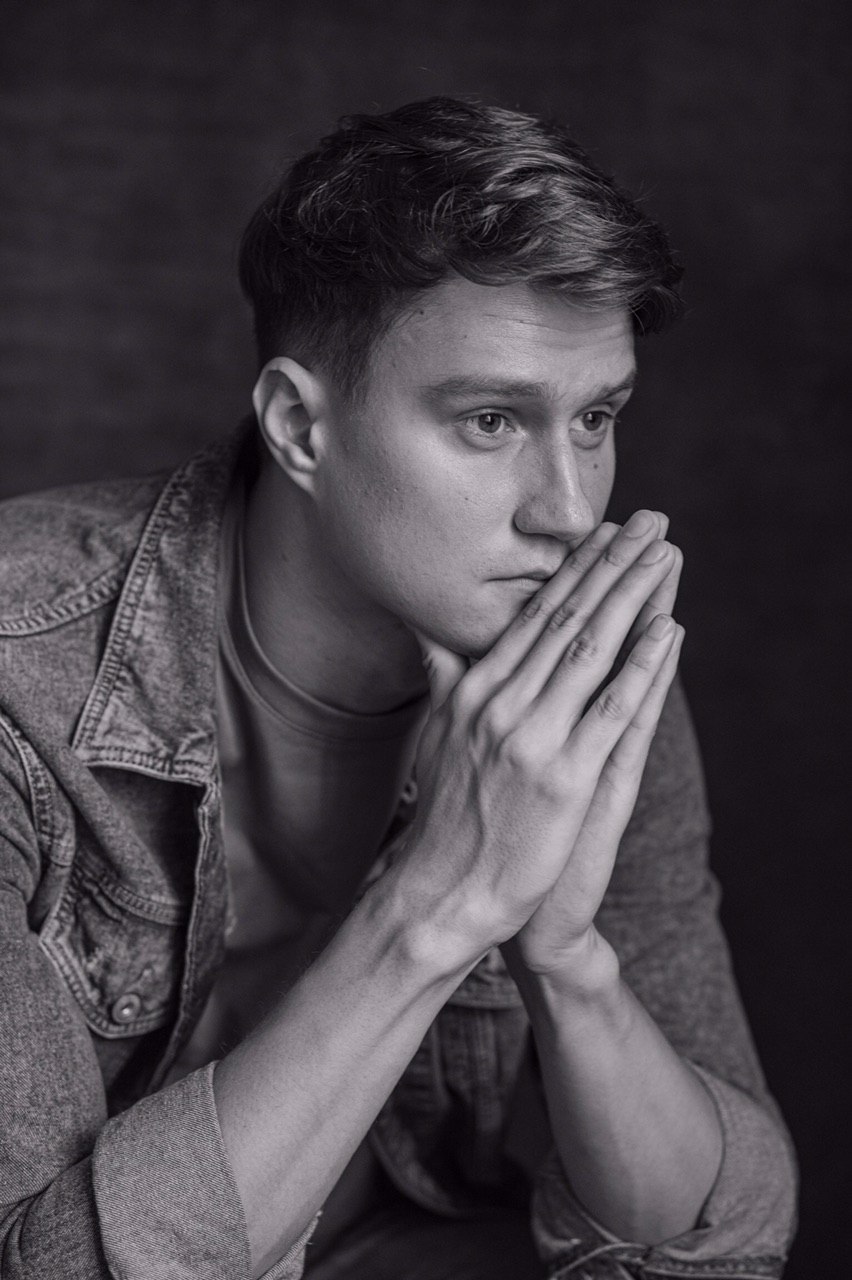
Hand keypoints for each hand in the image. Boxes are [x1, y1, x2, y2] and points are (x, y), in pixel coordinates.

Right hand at [402, 511, 682, 966]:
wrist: (441, 892)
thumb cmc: (444, 817)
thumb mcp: (435, 736)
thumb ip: (442, 677)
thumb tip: (427, 632)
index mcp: (473, 692)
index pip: (531, 617)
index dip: (573, 570)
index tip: (603, 533)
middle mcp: (500, 705)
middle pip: (565, 619)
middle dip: (611, 564)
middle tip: (647, 520)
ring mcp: (532, 740)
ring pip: (591, 650)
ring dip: (632, 595)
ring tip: (663, 553)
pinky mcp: (565, 779)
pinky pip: (611, 711)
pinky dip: (642, 667)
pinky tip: (667, 629)